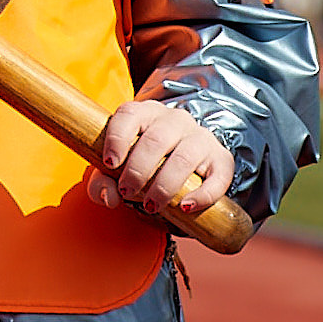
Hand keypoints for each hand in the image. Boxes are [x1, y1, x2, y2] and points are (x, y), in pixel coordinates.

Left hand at [87, 100, 232, 217]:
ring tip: (151, 205)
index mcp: (145, 114)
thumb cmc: (140, 166)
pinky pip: (218, 176)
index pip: (130, 114)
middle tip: (127, 193)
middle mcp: (175, 120)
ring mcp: (200, 137)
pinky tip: (186, 207)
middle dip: (138, 170)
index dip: (118, 138)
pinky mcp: (221, 159)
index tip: (110, 163)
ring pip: (185, 156)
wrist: (179, 169)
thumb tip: (109, 197)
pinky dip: (202, 194)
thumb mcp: (115, 172)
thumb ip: (101, 183)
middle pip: (156, 139)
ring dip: (165, 185)